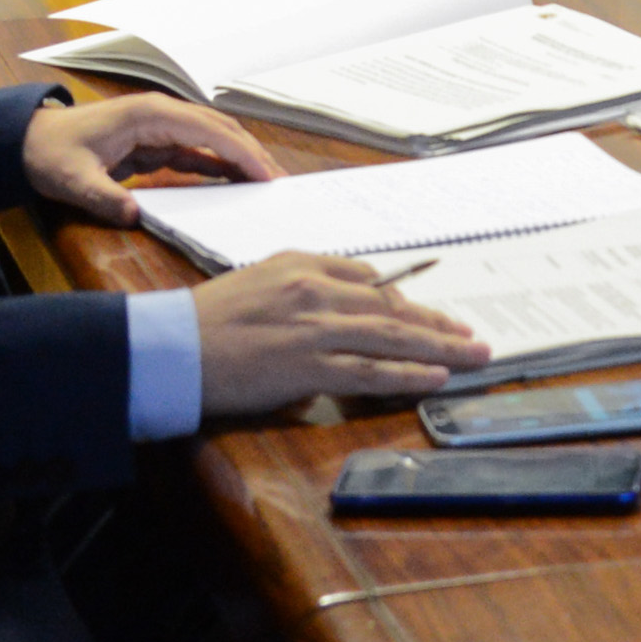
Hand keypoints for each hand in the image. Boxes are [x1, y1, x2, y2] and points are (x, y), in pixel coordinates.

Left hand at [21, 94, 281, 225]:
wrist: (28, 141)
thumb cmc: (50, 153)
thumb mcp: (72, 179)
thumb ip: (103, 197)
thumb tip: (133, 217)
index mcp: (150, 114)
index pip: (209, 131)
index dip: (241, 152)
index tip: (266, 175)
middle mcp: (163, 114)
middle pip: (221, 130)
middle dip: (252, 154)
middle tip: (280, 184)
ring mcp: (162, 127)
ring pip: (214, 139)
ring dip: (241, 159)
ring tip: (267, 185)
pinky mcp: (157, 142)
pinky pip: (198, 152)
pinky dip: (221, 165)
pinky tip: (237, 183)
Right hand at [190, 254, 490, 413]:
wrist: (168, 346)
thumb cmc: (206, 319)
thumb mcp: (260, 282)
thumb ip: (304, 290)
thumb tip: (342, 309)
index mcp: (303, 265)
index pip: (372, 280)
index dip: (408, 300)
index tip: (433, 313)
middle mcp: (315, 290)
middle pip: (391, 307)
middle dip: (437, 323)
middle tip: (471, 335)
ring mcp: (315, 328)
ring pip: (391, 337)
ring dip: (438, 347)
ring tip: (472, 355)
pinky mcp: (308, 364)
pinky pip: (370, 370)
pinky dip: (408, 372)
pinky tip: (434, 376)